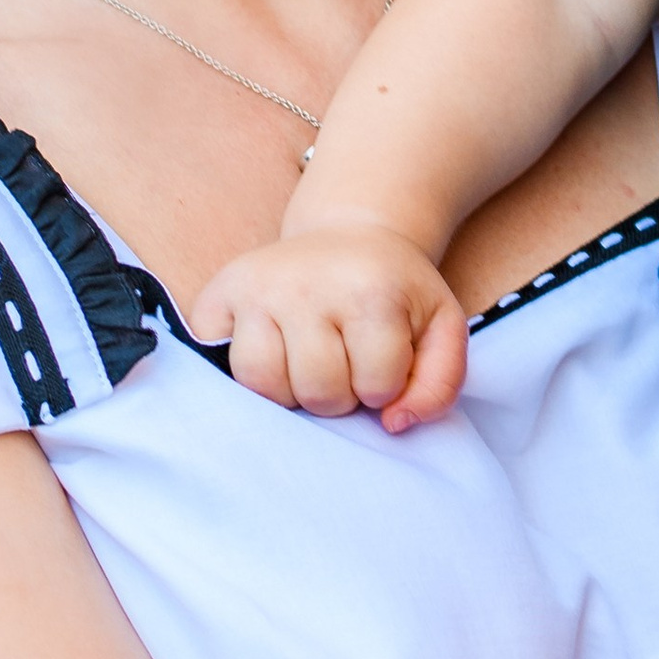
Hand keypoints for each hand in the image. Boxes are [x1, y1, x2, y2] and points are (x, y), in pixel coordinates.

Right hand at [190, 220, 468, 427]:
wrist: (351, 233)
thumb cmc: (395, 291)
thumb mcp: (441, 326)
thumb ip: (439, 384)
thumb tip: (393, 425)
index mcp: (369, 291)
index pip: (376, 387)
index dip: (384, 386)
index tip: (383, 359)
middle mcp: (305, 284)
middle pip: (317, 391)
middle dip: (337, 395)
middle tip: (343, 363)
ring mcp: (255, 287)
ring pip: (262, 384)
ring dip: (290, 391)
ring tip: (306, 365)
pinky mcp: (217, 295)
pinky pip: (219, 365)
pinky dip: (245, 375)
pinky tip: (270, 353)